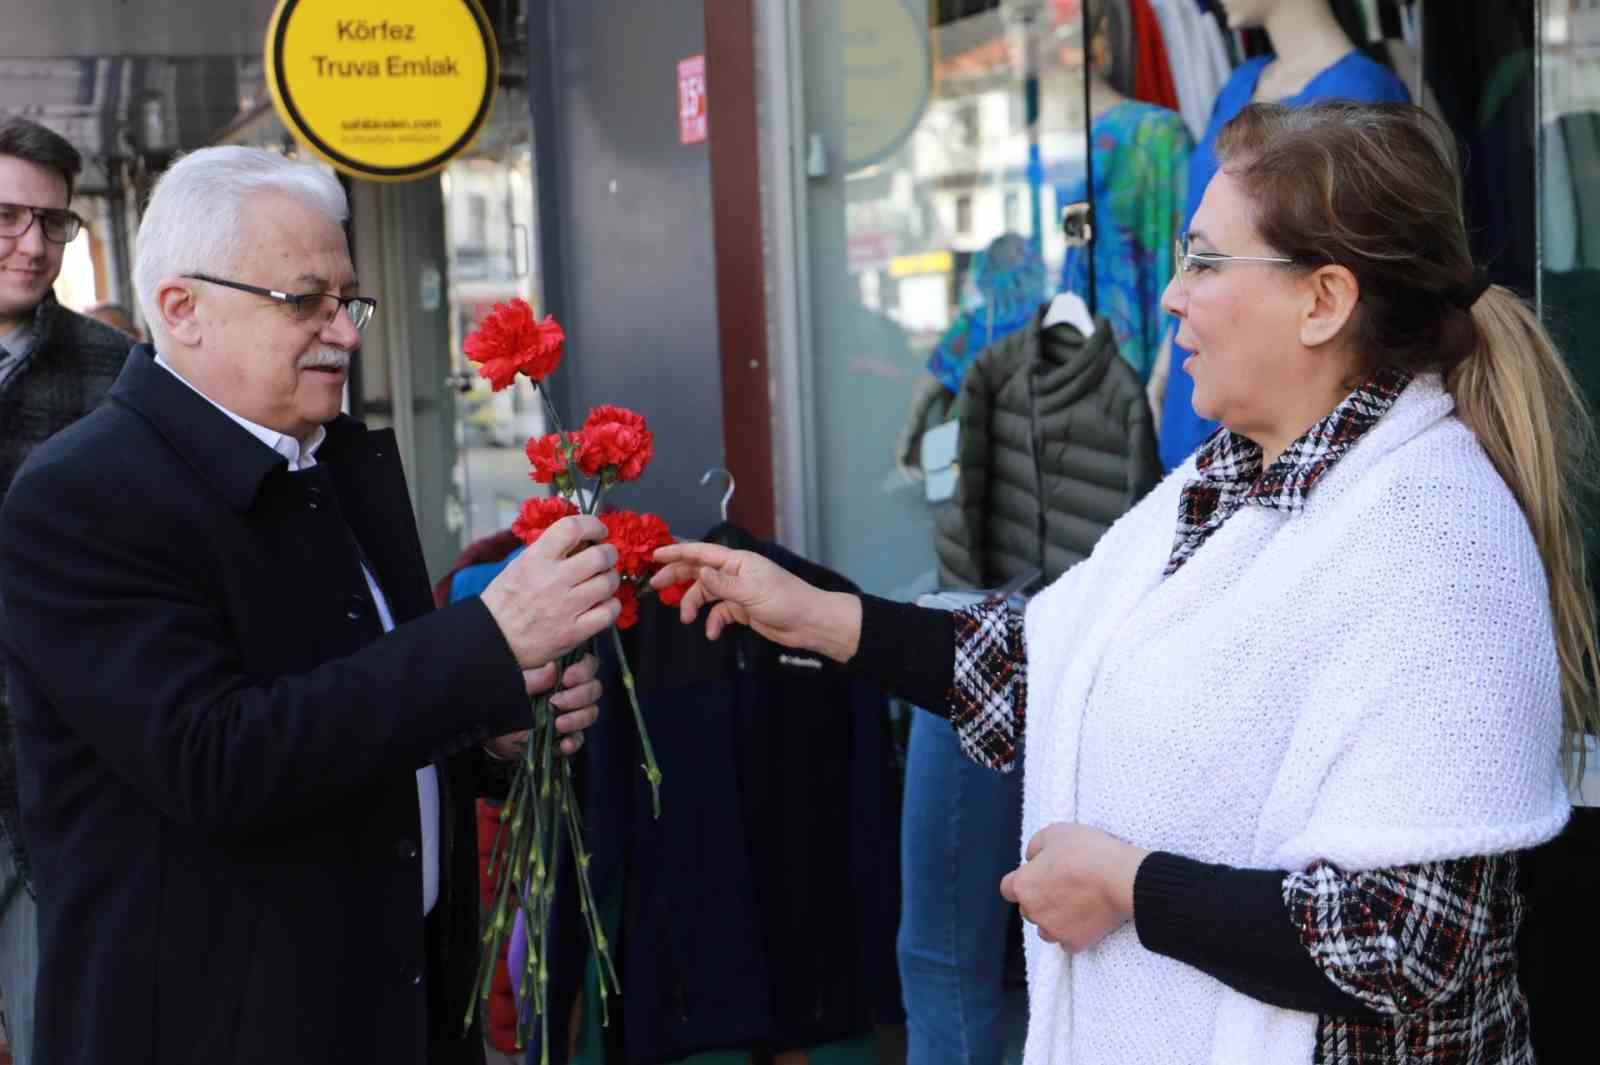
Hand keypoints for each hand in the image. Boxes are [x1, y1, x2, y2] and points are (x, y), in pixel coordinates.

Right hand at [480, 516, 620, 668]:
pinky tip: (603, 603)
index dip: (592, 525)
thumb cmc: (505, 601)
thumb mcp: (519, 565)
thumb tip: (580, 538)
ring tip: (604, 580)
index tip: (598, 531)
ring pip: (608, 583)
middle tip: (607, 557)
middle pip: (600, 556)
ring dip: (611, 578)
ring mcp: (566, 607)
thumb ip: (548, 550)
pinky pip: (609, 611)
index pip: (572, 528)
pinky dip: (611, 605)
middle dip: (609, 553)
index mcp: (536, 559)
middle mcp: (553, 580)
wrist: (494, 638)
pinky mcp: (575, 631)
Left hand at [486, 653, 601, 757]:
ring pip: (590, 712)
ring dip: (578, 718)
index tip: (567, 678)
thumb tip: (553, 668)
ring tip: (558, 724)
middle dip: (580, 696)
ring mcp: (568, 714)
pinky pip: (579, 738)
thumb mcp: (512, 684)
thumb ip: (532, 677)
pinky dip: (574, 741)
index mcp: (558, 673)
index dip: (584, 670)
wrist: (488, 731)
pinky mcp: (563, 736)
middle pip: (594, 688)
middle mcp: (568, 691)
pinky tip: (564, 744)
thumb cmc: (499, 699)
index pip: (587, 664)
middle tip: (556, 702)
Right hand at [649, 541, 860, 661]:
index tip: (655, 555)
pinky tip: (712, 633)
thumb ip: (722, 585)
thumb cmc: (785, 601)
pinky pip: (720, 613)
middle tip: (655, 585)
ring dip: (693, 604)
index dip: (677, 552)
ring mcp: (738, 592)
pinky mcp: (743, 610)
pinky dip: (713, 622)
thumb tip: (699, 572)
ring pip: (707, 594)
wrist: (809, 623)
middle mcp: (735, 573)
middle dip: (677, 577)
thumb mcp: (751, 592)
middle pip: (699, 571)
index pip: (702, 553)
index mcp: (737, 562)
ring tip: (685, 619)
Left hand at [999, 823, 1148, 951]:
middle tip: (1065, 885)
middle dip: (1041, 900)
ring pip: (1046, 929)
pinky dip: (1075, 933)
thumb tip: (1031, 858)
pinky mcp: (1075, 943)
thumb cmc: (1086, 851)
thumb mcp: (1054, 833)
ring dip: (1055, 919)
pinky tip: (1088, 918)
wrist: (1120, 878)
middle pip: (1029, 908)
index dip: (1024, 880)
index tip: (1040, 875)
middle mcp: (1032, 911)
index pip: (1009, 888)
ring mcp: (1053, 930)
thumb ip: (1035, 847)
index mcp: (1023, 885)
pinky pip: (1068, 943)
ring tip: (1078, 903)